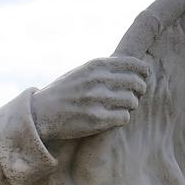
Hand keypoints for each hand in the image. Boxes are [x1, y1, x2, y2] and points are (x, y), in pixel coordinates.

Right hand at [31, 56, 149, 141]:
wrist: (41, 114)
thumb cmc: (64, 93)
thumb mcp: (82, 72)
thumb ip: (104, 68)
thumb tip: (133, 66)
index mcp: (95, 66)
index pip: (133, 64)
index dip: (143, 72)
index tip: (143, 78)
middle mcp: (97, 80)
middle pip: (136, 83)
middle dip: (139, 90)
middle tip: (135, 96)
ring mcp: (96, 100)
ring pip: (132, 101)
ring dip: (130, 106)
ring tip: (122, 108)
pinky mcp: (95, 119)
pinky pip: (123, 118)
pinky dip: (122, 118)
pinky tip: (114, 118)